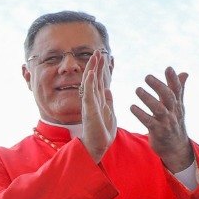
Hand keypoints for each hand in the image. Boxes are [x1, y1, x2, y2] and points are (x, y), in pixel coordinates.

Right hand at [80, 49, 117, 163]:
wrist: (97, 147)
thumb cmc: (102, 134)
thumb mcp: (110, 114)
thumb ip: (108, 102)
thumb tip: (108, 90)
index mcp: (98, 101)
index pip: (100, 81)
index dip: (102, 69)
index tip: (104, 57)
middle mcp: (92, 100)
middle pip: (93, 79)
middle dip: (96, 65)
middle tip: (98, 51)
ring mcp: (89, 104)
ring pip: (90, 83)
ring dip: (92, 69)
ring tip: (95, 56)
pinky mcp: (89, 110)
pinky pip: (88, 93)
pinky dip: (90, 82)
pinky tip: (91, 72)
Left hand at [130, 67, 193, 172]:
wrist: (176, 148)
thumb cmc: (174, 123)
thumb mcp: (178, 106)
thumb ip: (179, 89)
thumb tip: (184, 72)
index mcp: (177, 105)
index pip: (177, 89)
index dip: (173, 79)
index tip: (168, 68)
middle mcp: (173, 112)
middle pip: (168, 97)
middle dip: (159, 86)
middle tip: (147, 77)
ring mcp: (166, 122)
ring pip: (159, 108)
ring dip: (148, 98)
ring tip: (138, 89)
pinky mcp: (158, 132)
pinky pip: (149, 122)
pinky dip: (140, 114)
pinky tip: (132, 107)